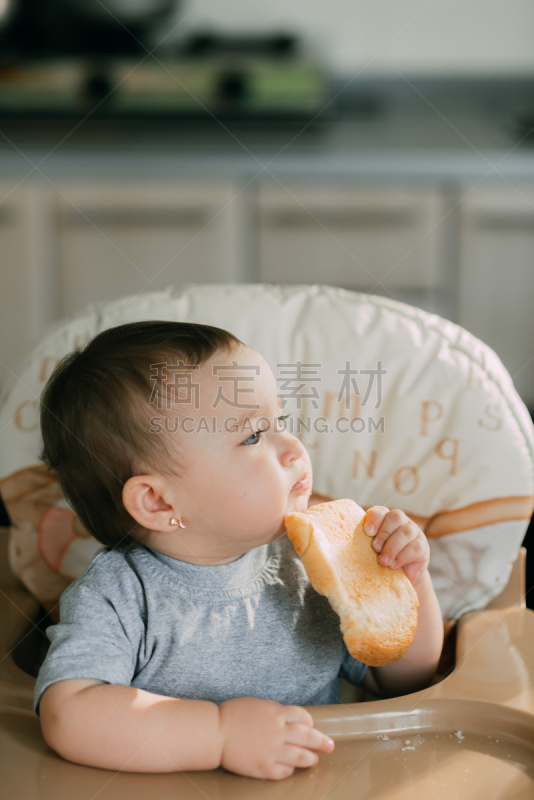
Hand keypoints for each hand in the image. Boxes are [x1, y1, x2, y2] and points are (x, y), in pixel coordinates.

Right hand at [219, 696, 333, 779]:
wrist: (215, 733)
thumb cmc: (233, 715)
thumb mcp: (257, 704)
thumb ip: (274, 711)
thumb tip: (287, 718)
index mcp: (276, 713)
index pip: (303, 717)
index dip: (310, 723)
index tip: (311, 727)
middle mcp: (277, 732)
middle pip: (307, 737)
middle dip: (321, 741)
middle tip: (330, 746)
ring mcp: (272, 751)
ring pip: (300, 757)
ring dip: (310, 759)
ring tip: (314, 760)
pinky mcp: (264, 768)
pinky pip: (284, 771)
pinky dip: (290, 770)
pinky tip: (290, 768)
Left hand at [363, 506, 429, 585]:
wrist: (400, 575)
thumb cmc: (380, 559)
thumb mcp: (370, 551)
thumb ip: (363, 544)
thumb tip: (344, 551)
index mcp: (384, 519)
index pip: (380, 511)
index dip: (374, 519)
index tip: (367, 532)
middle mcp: (400, 522)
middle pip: (395, 517)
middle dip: (384, 533)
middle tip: (375, 549)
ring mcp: (413, 532)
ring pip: (406, 532)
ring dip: (393, 547)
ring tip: (384, 561)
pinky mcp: (422, 546)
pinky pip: (415, 547)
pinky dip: (403, 556)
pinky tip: (395, 565)